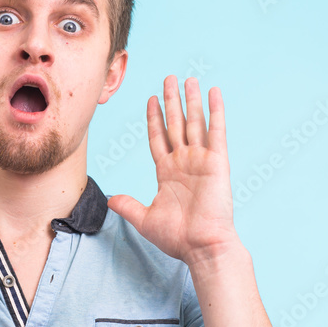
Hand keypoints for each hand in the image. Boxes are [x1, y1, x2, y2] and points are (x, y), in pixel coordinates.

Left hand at [107, 75, 239, 265]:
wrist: (201, 247)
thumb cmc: (177, 238)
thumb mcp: (145, 219)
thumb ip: (128, 206)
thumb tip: (110, 200)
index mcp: (167, 172)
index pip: (158, 138)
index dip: (154, 118)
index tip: (150, 99)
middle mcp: (184, 162)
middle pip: (175, 124)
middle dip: (170, 101)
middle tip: (168, 78)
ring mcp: (201, 160)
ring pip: (193, 122)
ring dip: (190, 100)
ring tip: (187, 79)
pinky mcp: (217, 162)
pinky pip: (216, 131)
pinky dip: (215, 111)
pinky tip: (213, 93)